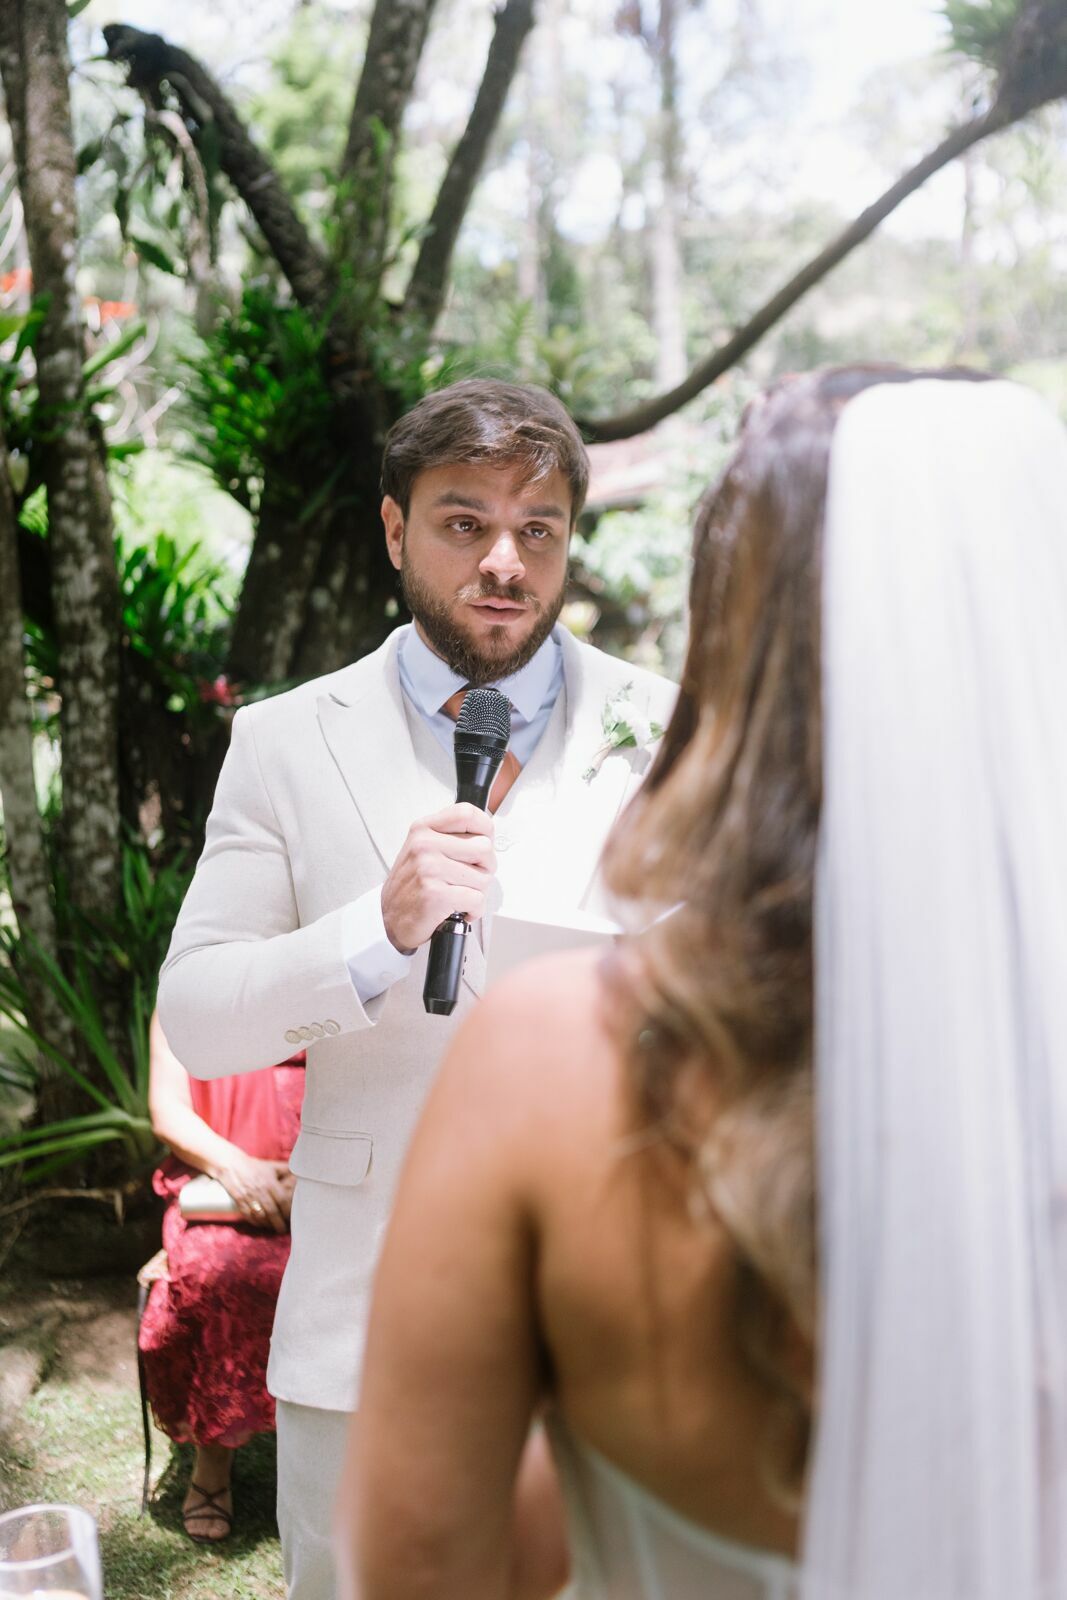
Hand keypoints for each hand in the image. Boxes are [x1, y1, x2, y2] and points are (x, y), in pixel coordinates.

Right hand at [211, 1151, 294, 1232]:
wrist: (231, 1165)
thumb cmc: (254, 1166)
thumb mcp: (271, 1166)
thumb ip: (286, 1170)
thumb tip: (299, 1175)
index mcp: (269, 1182)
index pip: (282, 1200)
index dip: (287, 1211)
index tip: (291, 1217)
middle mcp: (260, 1190)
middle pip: (271, 1211)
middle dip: (278, 1223)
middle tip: (283, 1229)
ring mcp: (248, 1197)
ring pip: (260, 1216)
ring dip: (268, 1224)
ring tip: (273, 1228)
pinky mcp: (239, 1201)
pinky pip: (248, 1216)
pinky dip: (255, 1222)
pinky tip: (261, 1224)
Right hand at [381, 803, 495, 952]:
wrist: (391, 920)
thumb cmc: (411, 886)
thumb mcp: (423, 850)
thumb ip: (450, 837)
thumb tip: (487, 835)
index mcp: (423, 830)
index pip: (467, 813)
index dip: (484, 829)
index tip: (482, 842)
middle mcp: (425, 845)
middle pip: (484, 847)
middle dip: (484, 868)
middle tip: (469, 878)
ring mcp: (429, 869)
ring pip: (484, 877)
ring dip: (477, 892)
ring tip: (457, 894)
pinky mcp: (436, 894)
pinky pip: (477, 899)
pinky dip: (474, 910)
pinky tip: (458, 909)